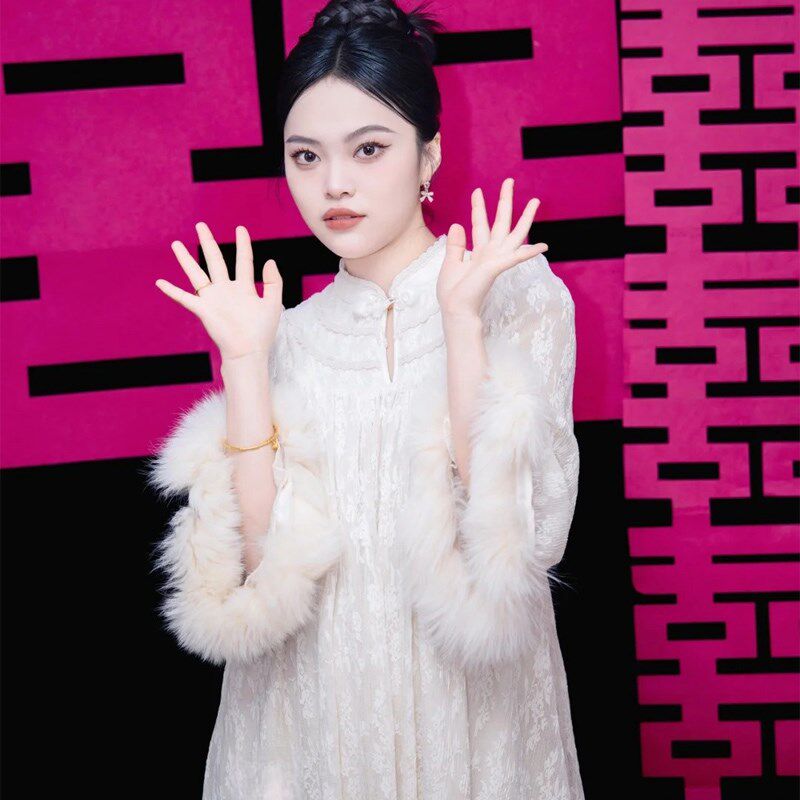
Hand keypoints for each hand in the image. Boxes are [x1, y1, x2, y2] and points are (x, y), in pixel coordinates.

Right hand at [155, 222, 282, 360]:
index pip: (243, 261)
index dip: (243, 244)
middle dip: (208, 242)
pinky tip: (160, 282)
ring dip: (186, 260)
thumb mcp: (274, 304)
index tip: (241, 228)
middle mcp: (227, 290)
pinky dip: (172, 291)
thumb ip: (274, 282)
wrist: (248, 351)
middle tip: (200, 225)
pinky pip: (185, 298)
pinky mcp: (203, 310)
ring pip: (197, 274)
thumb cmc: (262, 332)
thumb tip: (270, 260)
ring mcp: (213, 299)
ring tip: (175, 244)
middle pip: (215, 261)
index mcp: (244, 288)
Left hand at [437, 177, 547, 320]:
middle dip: (505, 201)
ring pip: (515, 234)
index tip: (477, 191)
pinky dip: (529, 252)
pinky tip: (543, 246)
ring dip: (526, 218)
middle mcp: (490, 253)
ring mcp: (496, 259)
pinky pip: (516, 257)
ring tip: (536, 201)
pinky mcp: (497, 267)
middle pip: (501, 222)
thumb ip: (456, 245)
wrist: (456, 309)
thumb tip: (457, 224)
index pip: (480, 224)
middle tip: (509, 181)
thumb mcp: (450, 264)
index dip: (478, 207)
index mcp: (479, 252)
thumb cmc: (453, 292)